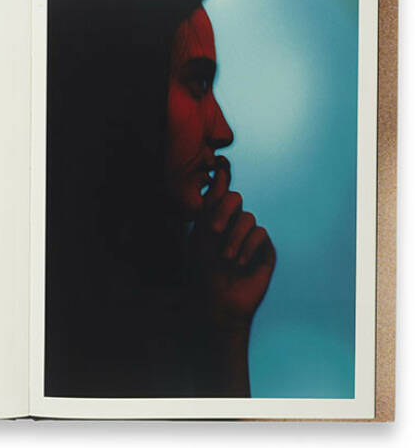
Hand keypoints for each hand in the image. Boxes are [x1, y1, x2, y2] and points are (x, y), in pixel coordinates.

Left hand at [188, 156, 275, 330]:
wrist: (218, 301)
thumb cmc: (204, 270)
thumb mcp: (201, 235)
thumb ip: (208, 206)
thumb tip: (216, 176)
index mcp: (213, 218)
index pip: (220, 192)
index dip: (222, 176)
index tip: (220, 163)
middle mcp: (232, 223)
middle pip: (235, 198)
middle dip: (224, 211)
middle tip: (214, 230)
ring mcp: (249, 235)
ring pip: (248, 218)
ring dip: (234, 238)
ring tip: (226, 258)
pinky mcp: (264, 248)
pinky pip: (260, 234)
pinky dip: (247, 247)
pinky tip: (239, 263)